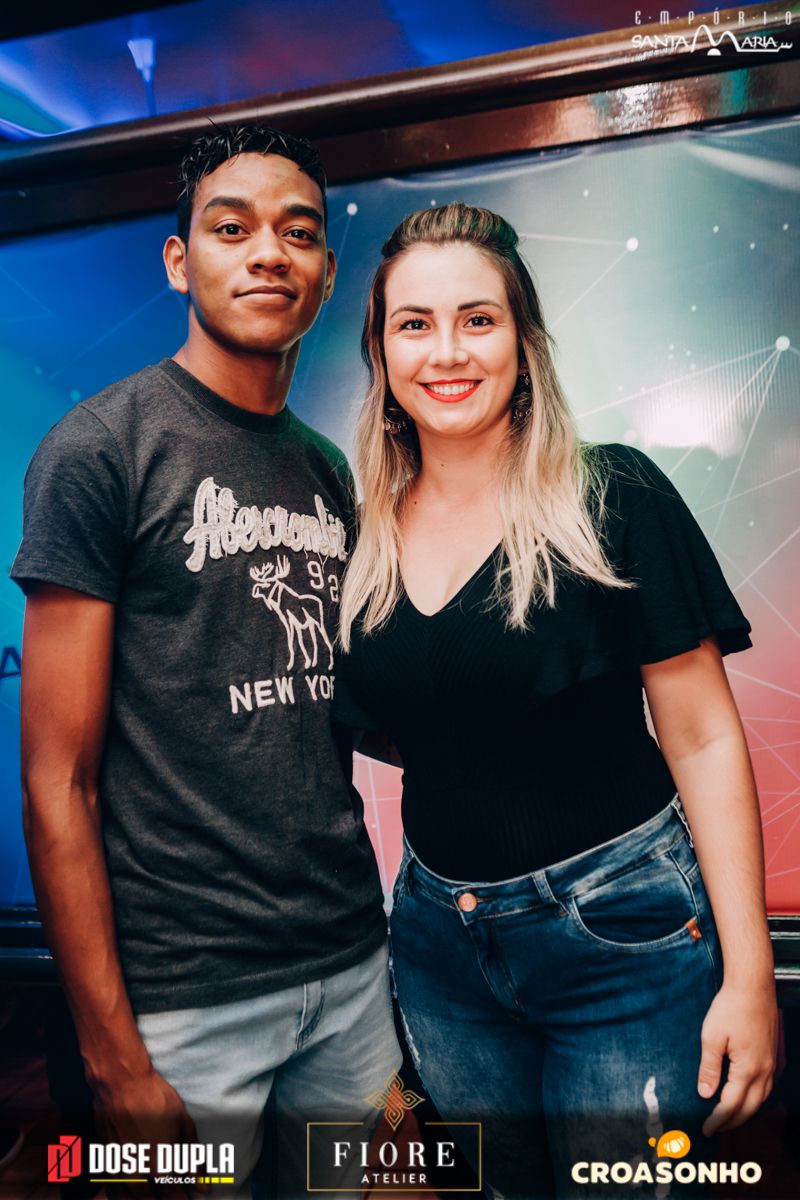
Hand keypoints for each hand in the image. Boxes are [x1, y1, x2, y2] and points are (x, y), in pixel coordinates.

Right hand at [93, 1065, 205, 1198]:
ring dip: (144, 1198)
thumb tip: (201, 1184)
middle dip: (165, 1198)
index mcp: (160, 1167)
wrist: (121, 1084)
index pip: (174, 1196)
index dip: (184, 1197)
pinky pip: (112, 1192)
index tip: (191, 1195)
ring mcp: (117, 1172)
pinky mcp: (104, 1164)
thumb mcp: (183, 1124)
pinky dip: (123, 1195)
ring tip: (154, 1189)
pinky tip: (131, 1190)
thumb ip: (192, 1158)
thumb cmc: (154, 1099)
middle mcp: (137, 1175)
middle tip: (174, 1191)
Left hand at [698, 980, 777, 1135]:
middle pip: (749, 1108)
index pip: (731, 1105)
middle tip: (715, 1128)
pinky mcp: (774, 1055)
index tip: (705, 1129)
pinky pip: (768, 1086)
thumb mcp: (711, 1037)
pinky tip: (748, 1095)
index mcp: (748, 1070)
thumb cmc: (730, 1008)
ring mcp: (772, 1064)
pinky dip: (756, 1097)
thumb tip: (705, 1094)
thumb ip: (709, 1068)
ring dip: (745, 1111)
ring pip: (761, 1099)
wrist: (753, 986)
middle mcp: (764, 1071)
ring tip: (729, 1117)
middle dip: (732, 1122)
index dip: (717, 1120)